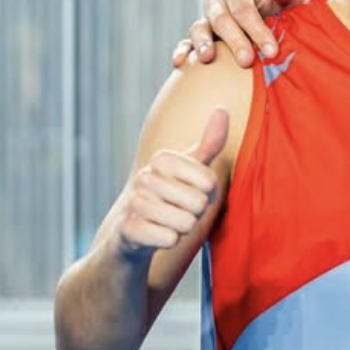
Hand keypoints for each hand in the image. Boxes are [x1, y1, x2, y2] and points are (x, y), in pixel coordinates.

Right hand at [114, 108, 227, 261]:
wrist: (131, 234)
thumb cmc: (169, 197)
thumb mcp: (190, 169)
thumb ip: (210, 143)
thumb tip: (222, 108)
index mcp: (161, 159)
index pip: (209, 180)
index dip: (207, 193)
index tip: (192, 192)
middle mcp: (144, 177)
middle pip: (198, 202)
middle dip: (195, 213)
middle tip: (179, 210)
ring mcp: (133, 203)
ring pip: (185, 223)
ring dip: (183, 228)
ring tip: (168, 222)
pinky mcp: (127, 230)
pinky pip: (169, 239)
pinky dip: (169, 242)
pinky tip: (157, 236)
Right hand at [170, 0, 306, 68]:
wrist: (277, 23)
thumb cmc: (284, 9)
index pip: (243, 9)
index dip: (256, 29)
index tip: (271, 50)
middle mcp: (218, 2)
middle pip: (220, 19)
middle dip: (234, 40)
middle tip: (246, 61)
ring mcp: (206, 20)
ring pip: (199, 27)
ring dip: (203, 43)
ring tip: (209, 58)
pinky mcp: (200, 39)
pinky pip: (185, 42)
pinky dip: (181, 50)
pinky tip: (180, 62)